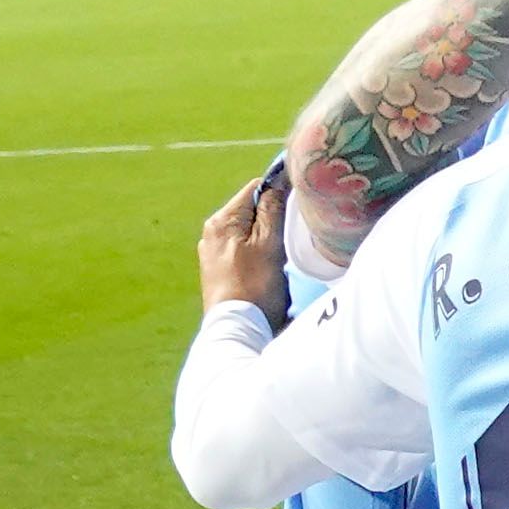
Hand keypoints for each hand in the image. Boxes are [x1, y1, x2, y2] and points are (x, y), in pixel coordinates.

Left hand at [196, 166, 289, 313]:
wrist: (236, 328)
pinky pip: (240, 250)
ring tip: (280, 255)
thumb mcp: (270, 244)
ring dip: (265, 238)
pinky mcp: (215, 271)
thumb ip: (272, 209)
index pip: (255, 187)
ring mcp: (211, 252)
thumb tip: (277, 179)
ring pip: (247, 231)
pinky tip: (265, 269)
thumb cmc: (255, 285)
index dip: (279, 191)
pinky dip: (255, 253)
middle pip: (250, 211)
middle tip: (290, 236)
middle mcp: (211, 231)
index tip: (298, 206)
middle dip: (272, 219)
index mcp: (222, 220)